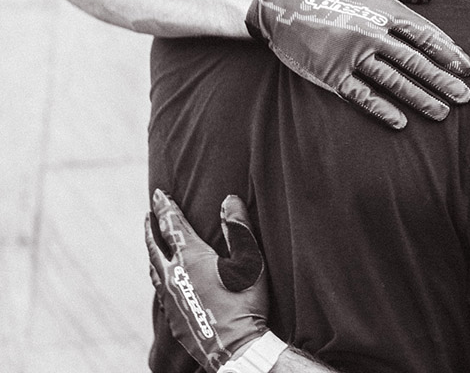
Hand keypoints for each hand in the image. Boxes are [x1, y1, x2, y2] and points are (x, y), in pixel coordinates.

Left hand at [145, 190, 267, 372]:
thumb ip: (237, 228)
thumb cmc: (245, 302)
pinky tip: (164, 277)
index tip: (158, 193)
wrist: (235, 347)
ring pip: (154, 267)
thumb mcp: (249, 261)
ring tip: (153, 242)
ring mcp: (169, 297)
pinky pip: (159, 287)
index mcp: (191, 258)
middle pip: (154, 245)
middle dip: (151, 226)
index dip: (165, 207)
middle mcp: (174, 275)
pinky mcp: (171, 315)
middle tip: (149, 213)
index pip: (172, 225)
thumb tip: (228, 200)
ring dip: (152, 250)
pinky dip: (159, 272)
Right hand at [246, 0, 469, 128]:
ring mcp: (351, 55)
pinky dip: (382, 109)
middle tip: (465, 96)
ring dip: (420, 98)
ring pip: (393, 81)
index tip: (467, 67)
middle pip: (415, 60)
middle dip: (443, 79)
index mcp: (383, 10)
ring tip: (441, 112)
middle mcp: (372, 33)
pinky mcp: (331, 73)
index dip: (448, 52)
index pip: (424, 34)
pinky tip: (401, 122)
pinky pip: (361, 95)